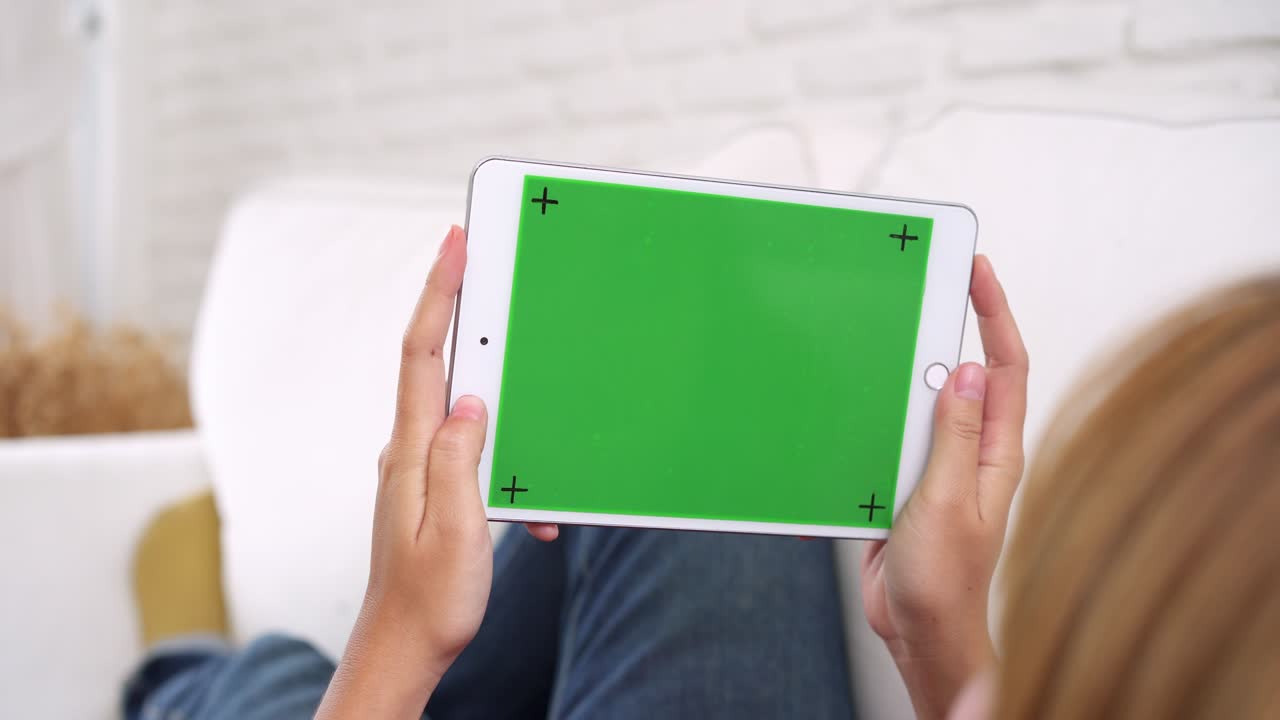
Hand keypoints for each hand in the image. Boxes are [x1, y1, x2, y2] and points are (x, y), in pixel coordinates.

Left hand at [318, 226, 492, 719]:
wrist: (403, 652)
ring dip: (502, 395)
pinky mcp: (438, 490)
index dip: (438, 293)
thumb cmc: (429, 602)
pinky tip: (538, 512)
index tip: (457, 244)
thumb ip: (461, 460)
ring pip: (465, 409)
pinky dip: (511, 465)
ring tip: (535, 394)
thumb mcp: (455, 530)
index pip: (421, 353)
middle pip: (438, 363)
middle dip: (465, 313)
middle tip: (495, 269)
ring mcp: (422, 470)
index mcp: (411, 453)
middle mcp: (410, 452)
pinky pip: (477, 454)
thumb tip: (473, 402)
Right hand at [860, 255, 1028, 719]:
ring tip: (876, 341)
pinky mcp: (902, 484)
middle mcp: (969, 454)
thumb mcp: (945, 500)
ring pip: (919, 404)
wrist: (917, 632)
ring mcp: (935, 468)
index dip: (995, 315)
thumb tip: (964, 371)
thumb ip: (951, 436)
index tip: (977, 272)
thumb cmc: (944, 581)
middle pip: (963, 375)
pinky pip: (888, 438)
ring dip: (899, 375)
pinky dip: (870, 421)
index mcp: (994, 453)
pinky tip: (848, 414)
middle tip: (922, 285)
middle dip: (947, 328)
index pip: (1005, 368)